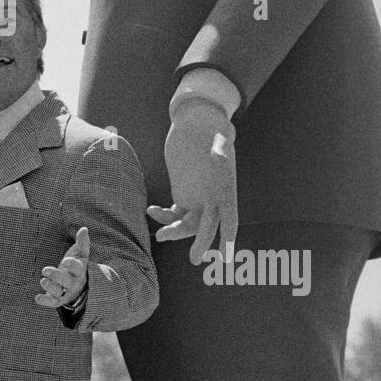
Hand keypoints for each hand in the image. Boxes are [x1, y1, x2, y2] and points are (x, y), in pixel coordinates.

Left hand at [36, 226, 88, 308]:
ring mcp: (67, 292)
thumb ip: (82, 243)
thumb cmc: (77, 266)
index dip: (73, 265)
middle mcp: (74, 283)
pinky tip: (37, 297)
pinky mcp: (59, 300)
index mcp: (80, 271)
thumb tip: (84, 228)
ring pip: (59, 292)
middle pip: (67, 282)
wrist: (79, 286)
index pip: (78, 268)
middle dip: (57, 276)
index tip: (66, 260)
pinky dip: (45, 301)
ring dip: (50, 287)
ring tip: (43, 280)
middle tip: (45, 270)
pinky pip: (53, 302)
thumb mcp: (81, 255)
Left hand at [148, 102, 238, 264]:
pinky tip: (151, 210)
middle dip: (201, 242)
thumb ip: (222, 144)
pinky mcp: (182, 193)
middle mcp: (213, 196)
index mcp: (225, 185)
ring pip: (187, 224)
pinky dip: (163, 217)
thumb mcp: (220, 131)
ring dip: (175, 231)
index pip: (229, 214)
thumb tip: (219, 155)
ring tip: (162, 234)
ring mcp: (197, 197)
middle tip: (195, 259)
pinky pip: (173, 214)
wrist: (196, 121)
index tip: (227, 253)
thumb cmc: (212, 125)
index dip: (228, 234)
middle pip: (207, 225)